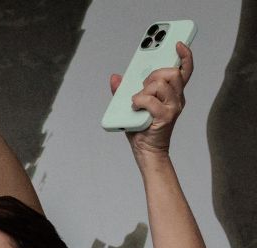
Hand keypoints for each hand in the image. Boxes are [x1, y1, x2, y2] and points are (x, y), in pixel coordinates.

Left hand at [111, 42, 192, 158]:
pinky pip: (150, 100)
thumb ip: (124, 90)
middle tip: (143, 87)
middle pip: (172, 73)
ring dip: (144, 90)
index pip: (184, 70)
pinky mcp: (165, 116)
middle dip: (154, 75)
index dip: (184, 56)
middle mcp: (177, 98)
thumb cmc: (141, 128)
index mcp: (172, 93)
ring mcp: (173, 107)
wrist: (146, 150)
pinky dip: (138, 101)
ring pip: (160, 84)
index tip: (177, 43)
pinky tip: (135, 107)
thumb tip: (115, 77)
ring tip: (137, 101)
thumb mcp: (131, 105)